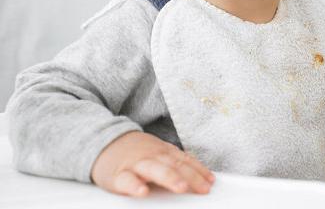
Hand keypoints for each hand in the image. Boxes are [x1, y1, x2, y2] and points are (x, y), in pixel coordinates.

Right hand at [91, 131, 214, 196]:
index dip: (199, 171)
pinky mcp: (118, 175)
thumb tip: (202, 175)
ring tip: (181, 187)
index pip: (185, 161)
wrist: (104, 142)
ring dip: (169, 178)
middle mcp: (153, 156)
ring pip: (154, 170)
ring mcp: (136, 164)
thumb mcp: (159, 153)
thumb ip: (177, 162)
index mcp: (164, 152)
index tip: (211, 181)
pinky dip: (134, 185)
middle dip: (190, 176)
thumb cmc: (136, 152)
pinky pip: (126, 180)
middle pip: (174, 165)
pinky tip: (142, 192)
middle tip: (203, 188)